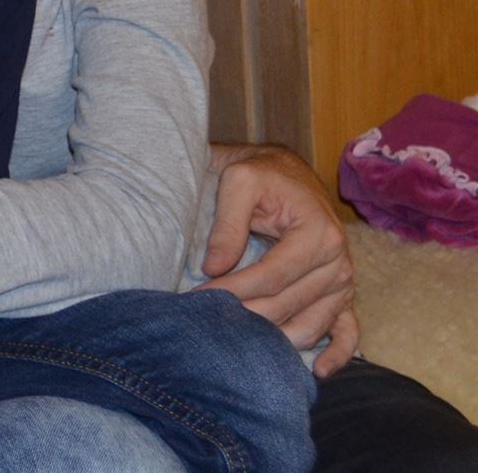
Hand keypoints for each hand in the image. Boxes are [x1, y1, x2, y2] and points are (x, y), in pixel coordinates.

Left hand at [197, 144, 357, 375]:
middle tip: (208, 324)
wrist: (288, 175)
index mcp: (318, 234)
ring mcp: (344, 283)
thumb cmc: (262, 176)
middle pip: (288, 304)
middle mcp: (338, 262)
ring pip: (311, 324)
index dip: (234, 290)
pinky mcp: (343, 295)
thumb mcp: (239, 182)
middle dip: (246, 317)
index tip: (199, 298)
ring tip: (240, 347)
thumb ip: (227, 223)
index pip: (272, 276)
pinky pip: (348, 332)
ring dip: (277, 340)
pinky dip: (337, 355)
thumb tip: (214, 267)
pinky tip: (316, 370)